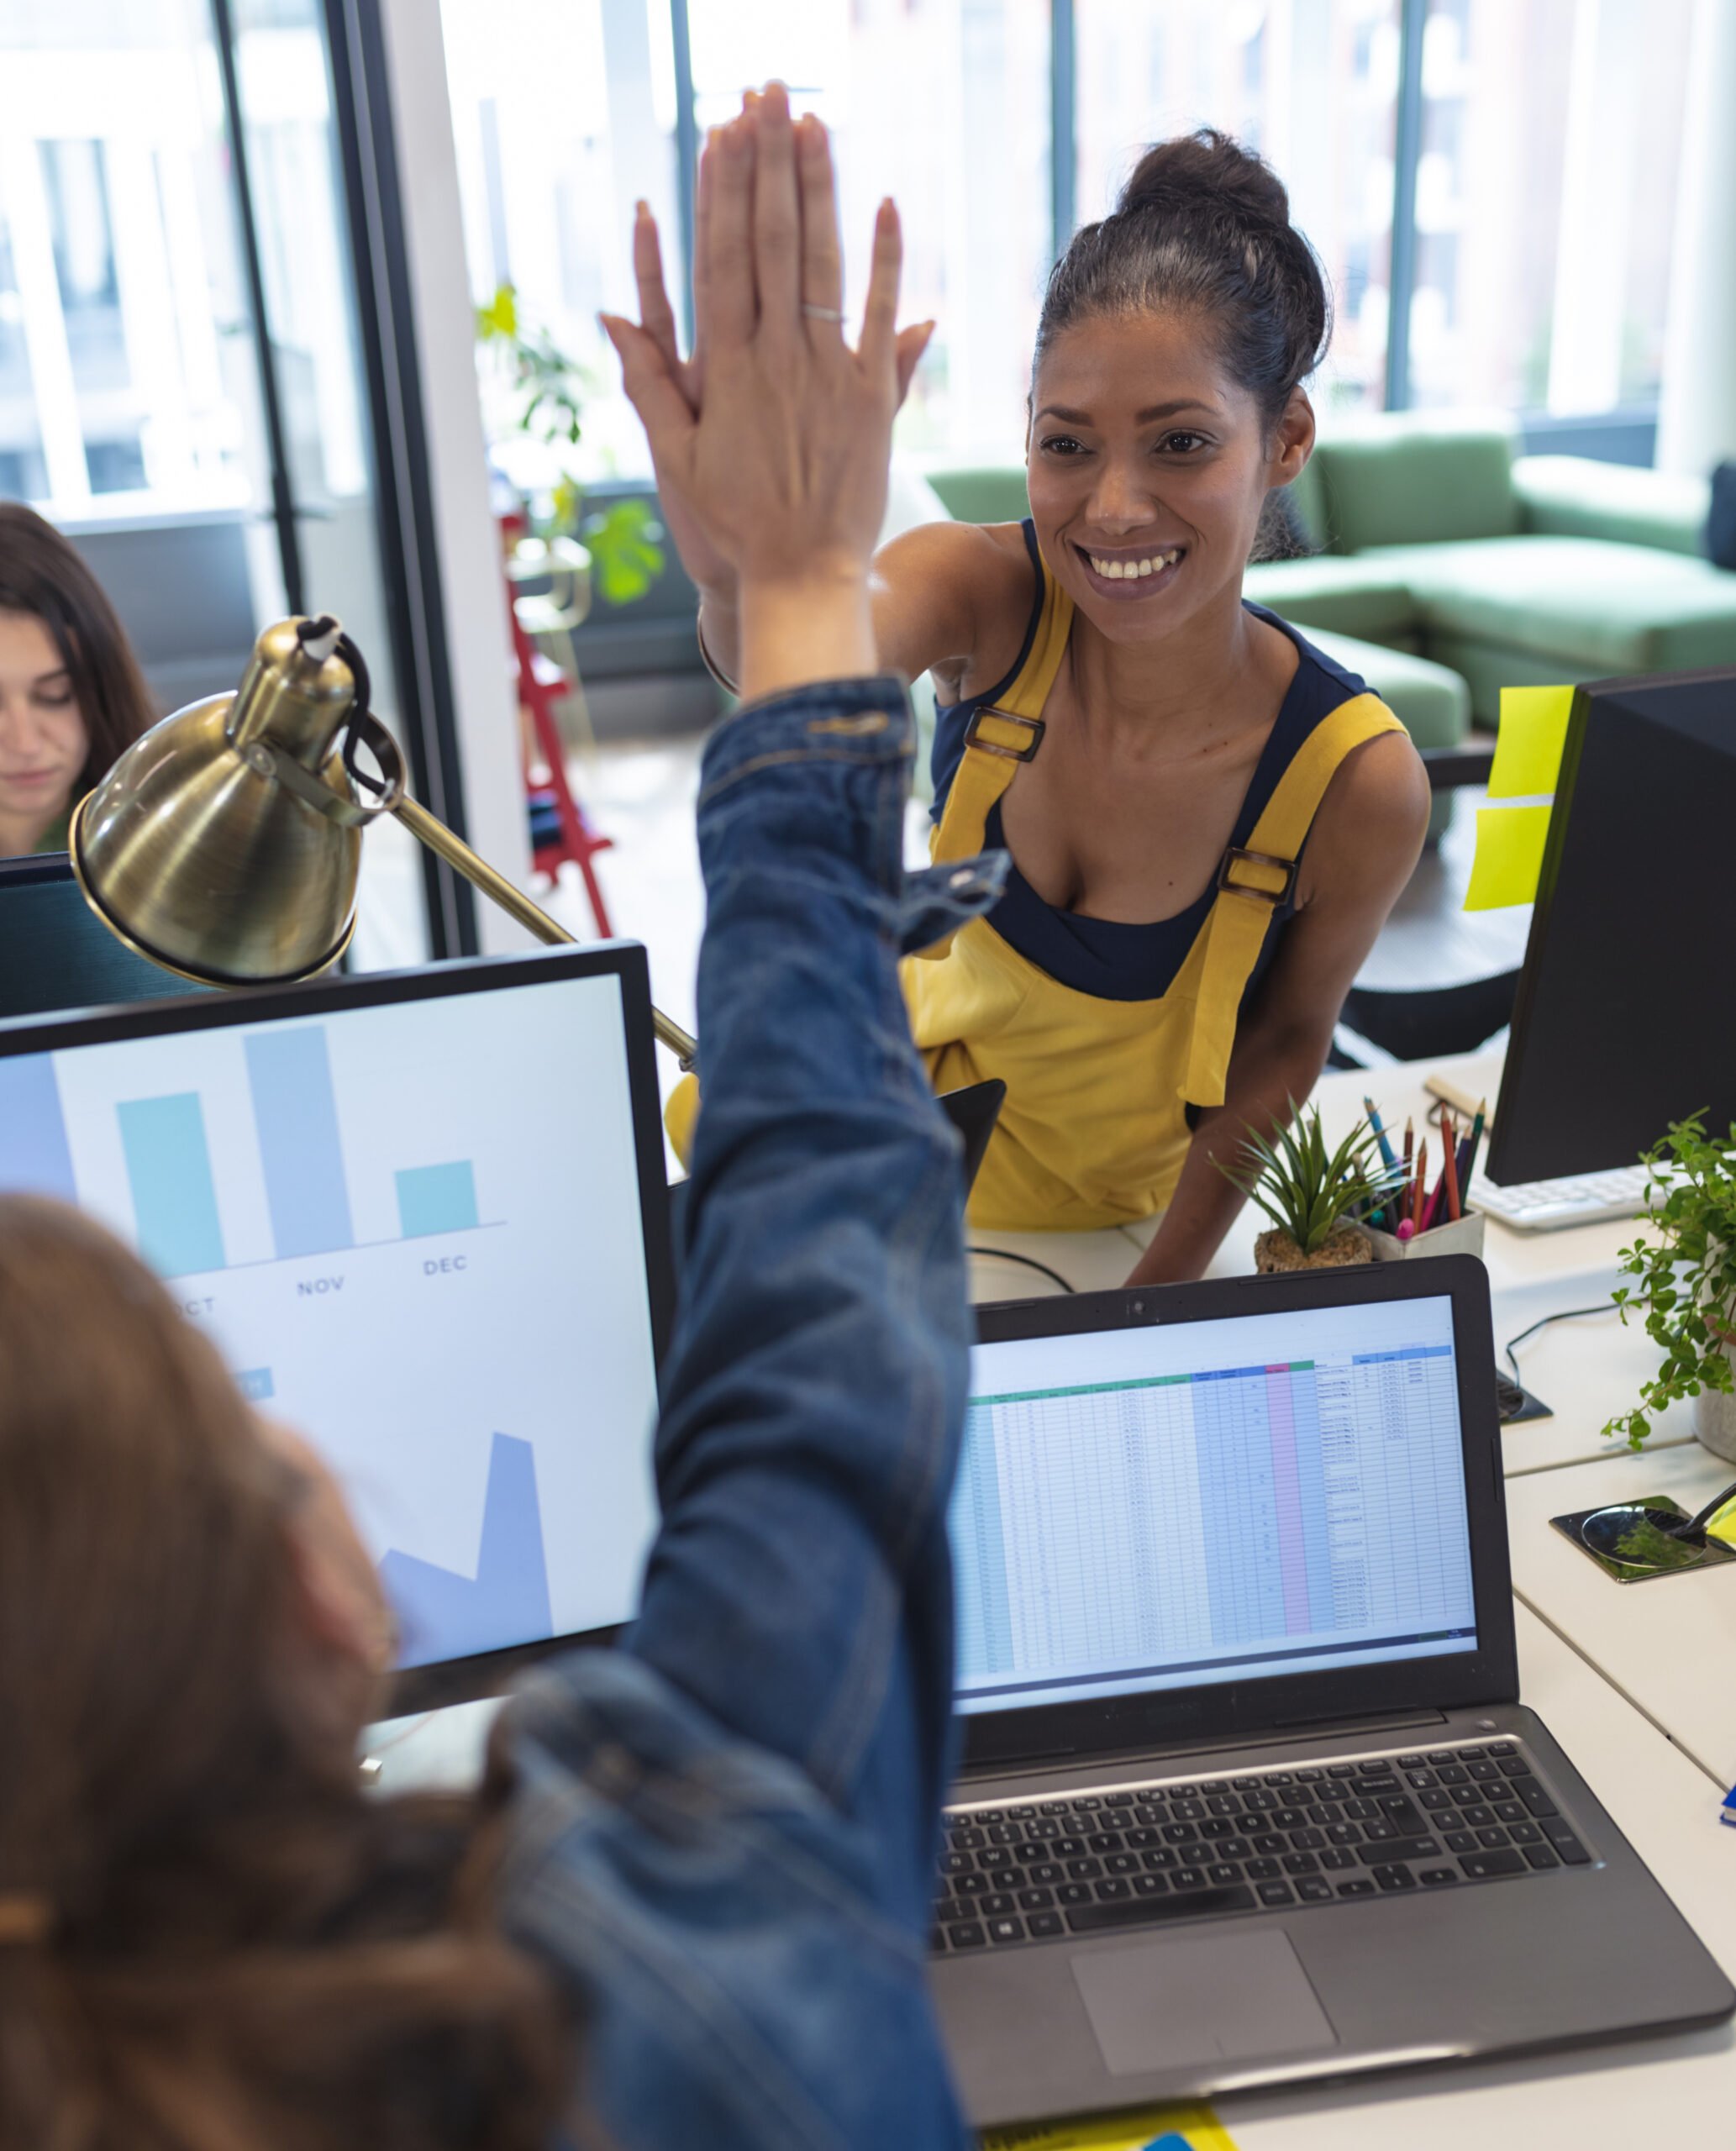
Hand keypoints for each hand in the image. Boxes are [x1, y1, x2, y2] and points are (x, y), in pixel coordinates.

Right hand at [604, 88, 933, 695]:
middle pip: (770, 242)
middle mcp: (774, 360)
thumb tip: (612, 315)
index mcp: (725, 369)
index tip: (722, 133)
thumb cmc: (733, 521)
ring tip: (812, 124)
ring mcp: (825, 375)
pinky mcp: (871, 399)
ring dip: (817, 190)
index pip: (721, 258)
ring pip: (820, 264)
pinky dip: (883, 264)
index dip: (722, 191)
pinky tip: (884, 206)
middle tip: (765, 95)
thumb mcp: (676, 454)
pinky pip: (877, 318)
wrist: (799, 576)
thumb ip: (648, 379)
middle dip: (767, 164)